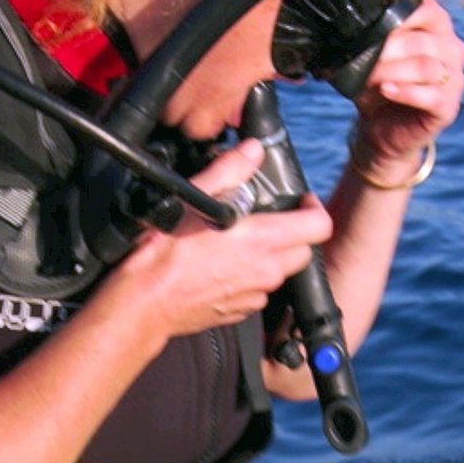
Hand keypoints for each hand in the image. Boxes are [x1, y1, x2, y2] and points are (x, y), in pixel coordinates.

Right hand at [106, 139, 332, 336]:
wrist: (144, 303)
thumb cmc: (164, 253)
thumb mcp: (194, 198)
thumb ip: (229, 170)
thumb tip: (252, 151)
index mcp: (263, 241)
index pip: (319, 226)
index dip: (314, 209)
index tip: (300, 202)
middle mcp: (266, 271)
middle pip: (304, 250)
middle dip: (294, 233)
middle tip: (269, 219)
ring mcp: (256, 294)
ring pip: (281, 271)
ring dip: (271, 255)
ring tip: (240, 241)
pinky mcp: (242, 311)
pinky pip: (259, 290)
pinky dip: (251, 276)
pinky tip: (224, 266)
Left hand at [352, 0, 463, 175]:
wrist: (381, 128)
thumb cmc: (377, 83)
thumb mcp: (372, 55)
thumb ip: (372, 36)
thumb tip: (353, 24)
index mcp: (438, 28)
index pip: (427, 9)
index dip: (399, 15)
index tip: (372, 25)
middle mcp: (453, 50)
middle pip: (423, 41)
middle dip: (388, 48)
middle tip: (362, 57)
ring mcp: (455, 80)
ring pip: (427, 67)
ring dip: (392, 71)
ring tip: (368, 77)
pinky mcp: (449, 107)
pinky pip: (431, 96)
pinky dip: (405, 92)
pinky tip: (386, 90)